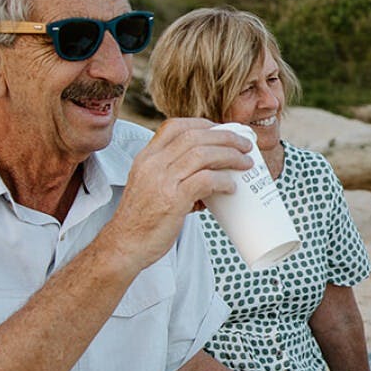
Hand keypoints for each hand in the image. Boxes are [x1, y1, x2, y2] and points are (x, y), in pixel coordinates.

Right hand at [105, 119, 253, 269]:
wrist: (125, 245)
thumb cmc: (142, 220)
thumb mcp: (150, 186)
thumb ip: (174, 176)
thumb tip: (209, 178)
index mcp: (146, 157)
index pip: (175, 126)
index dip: (203, 124)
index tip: (222, 131)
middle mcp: (152, 164)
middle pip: (195, 136)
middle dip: (225, 137)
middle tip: (244, 145)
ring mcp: (161, 181)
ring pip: (202, 154)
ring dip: (230, 156)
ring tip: (245, 163)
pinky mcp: (172, 200)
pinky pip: (205, 180)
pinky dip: (223, 180)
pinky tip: (231, 187)